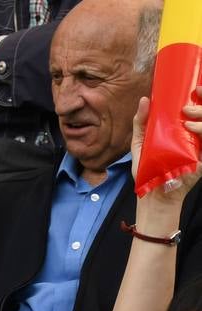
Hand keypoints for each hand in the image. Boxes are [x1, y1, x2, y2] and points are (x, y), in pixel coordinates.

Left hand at [134, 93, 201, 207]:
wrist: (153, 195)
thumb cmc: (147, 170)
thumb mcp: (140, 144)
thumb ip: (141, 122)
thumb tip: (145, 99)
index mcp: (185, 129)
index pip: (200, 109)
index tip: (196, 89)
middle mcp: (197, 136)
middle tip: (187, 108)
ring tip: (187, 121)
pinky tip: (194, 130)